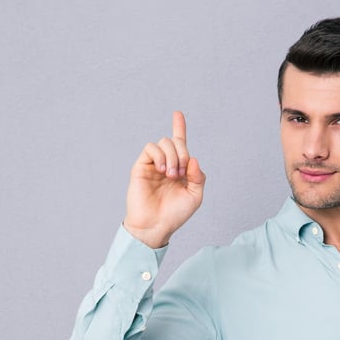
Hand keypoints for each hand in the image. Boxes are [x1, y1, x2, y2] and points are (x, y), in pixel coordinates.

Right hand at [123, 111, 205, 247]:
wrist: (156, 225)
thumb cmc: (175, 214)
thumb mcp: (195, 196)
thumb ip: (198, 177)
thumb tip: (193, 159)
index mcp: (180, 169)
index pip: (180, 144)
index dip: (179, 127)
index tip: (178, 114)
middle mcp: (166, 164)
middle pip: (176, 142)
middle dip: (183, 153)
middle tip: (181, 173)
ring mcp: (153, 164)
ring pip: (164, 142)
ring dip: (173, 156)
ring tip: (171, 175)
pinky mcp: (141, 166)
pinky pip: (151, 149)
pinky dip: (160, 156)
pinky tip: (162, 170)